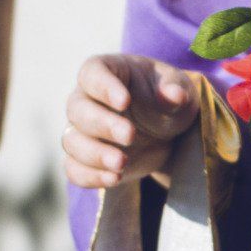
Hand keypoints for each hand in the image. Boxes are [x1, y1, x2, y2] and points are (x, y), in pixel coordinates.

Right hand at [63, 53, 200, 191]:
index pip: (92, 74)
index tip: (125, 102)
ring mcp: (82, 131)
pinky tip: (114, 179)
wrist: (165, 131)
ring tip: (122, 164)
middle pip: (78, 110)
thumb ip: (175, 89)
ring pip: (71, 141)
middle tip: (130, 136)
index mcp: (106, 71)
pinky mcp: (86, 159)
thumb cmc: (166, 99)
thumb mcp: (179, 88)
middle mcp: (86, 99)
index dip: (104, 87)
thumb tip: (174, 95)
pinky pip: (74, 168)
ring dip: (94, 154)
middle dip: (103, 125)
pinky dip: (90, 176)